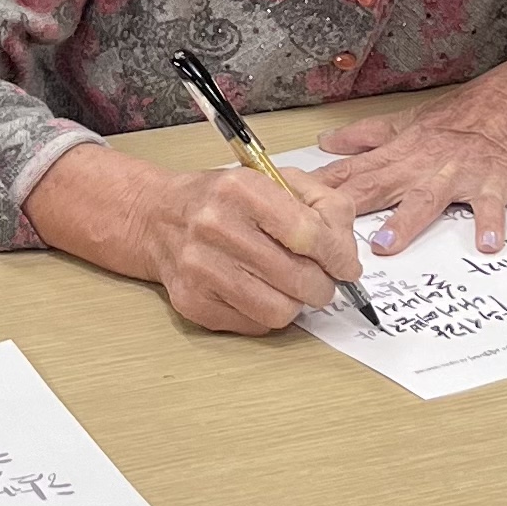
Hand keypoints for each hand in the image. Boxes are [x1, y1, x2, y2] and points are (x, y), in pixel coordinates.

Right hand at [137, 164, 366, 335]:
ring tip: (289, 286)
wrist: (159, 217)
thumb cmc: (224, 200)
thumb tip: (347, 254)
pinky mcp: (192, 301)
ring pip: (280, 310)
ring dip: (296, 303)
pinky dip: (267, 313)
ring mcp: (200, 267)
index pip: (308, 234)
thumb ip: (323, 205)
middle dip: (322, 285)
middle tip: (320, 279)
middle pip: (299, 278)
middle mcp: (215, 226)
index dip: (338, 256)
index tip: (346, 265)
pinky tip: (259, 291)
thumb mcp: (274, 180)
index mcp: (241, 189)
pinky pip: (254, 325)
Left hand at [312, 91, 506, 256]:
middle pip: (378, 185)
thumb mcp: (411, 120)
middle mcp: (423, 161)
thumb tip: (325, 143)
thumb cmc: (468, 113)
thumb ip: (368, 136)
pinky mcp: (495, 181)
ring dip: (406, 221)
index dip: (317, 188)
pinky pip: (490, 205)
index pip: (350, 171)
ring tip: (386, 246)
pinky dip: (488, 223)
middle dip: (347, 208)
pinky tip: (485, 244)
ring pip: (427, 198)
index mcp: (401, 150)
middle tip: (318, 233)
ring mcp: (459, 171)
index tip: (285, 203)